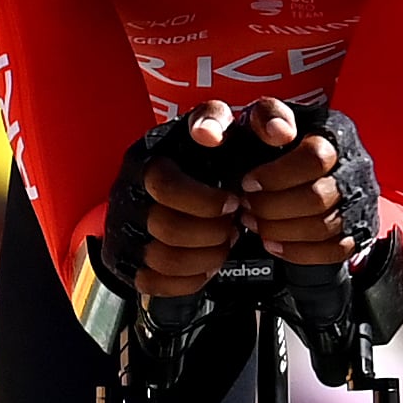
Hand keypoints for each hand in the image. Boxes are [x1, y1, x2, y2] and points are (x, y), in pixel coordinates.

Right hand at [135, 100, 243, 295]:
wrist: (174, 191)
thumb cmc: (210, 158)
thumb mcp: (232, 131)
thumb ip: (258, 120)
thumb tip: (278, 131)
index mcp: (148, 156)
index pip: (164, 184)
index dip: (204, 200)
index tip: (233, 202)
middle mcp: (128, 192)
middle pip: (165, 227)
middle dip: (210, 233)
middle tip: (232, 226)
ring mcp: (123, 228)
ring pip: (162, 258)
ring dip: (204, 256)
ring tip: (223, 244)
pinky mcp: (125, 260)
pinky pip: (153, 282)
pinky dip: (188, 279)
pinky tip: (206, 264)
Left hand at [226, 95, 354, 265]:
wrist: (296, 171)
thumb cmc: (268, 145)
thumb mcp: (245, 124)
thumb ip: (223, 119)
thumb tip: (207, 134)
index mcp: (332, 131)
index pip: (315, 158)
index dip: (276, 176)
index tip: (248, 182)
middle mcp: (353, 164)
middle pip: (318, 197)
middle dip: (273, 207)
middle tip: (247, 206)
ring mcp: (358, 199)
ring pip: (325, 227)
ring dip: (281, 229)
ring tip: (254, 222)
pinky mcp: (357, 228)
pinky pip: (333, 250)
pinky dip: (298, 250)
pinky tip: (273, 243)